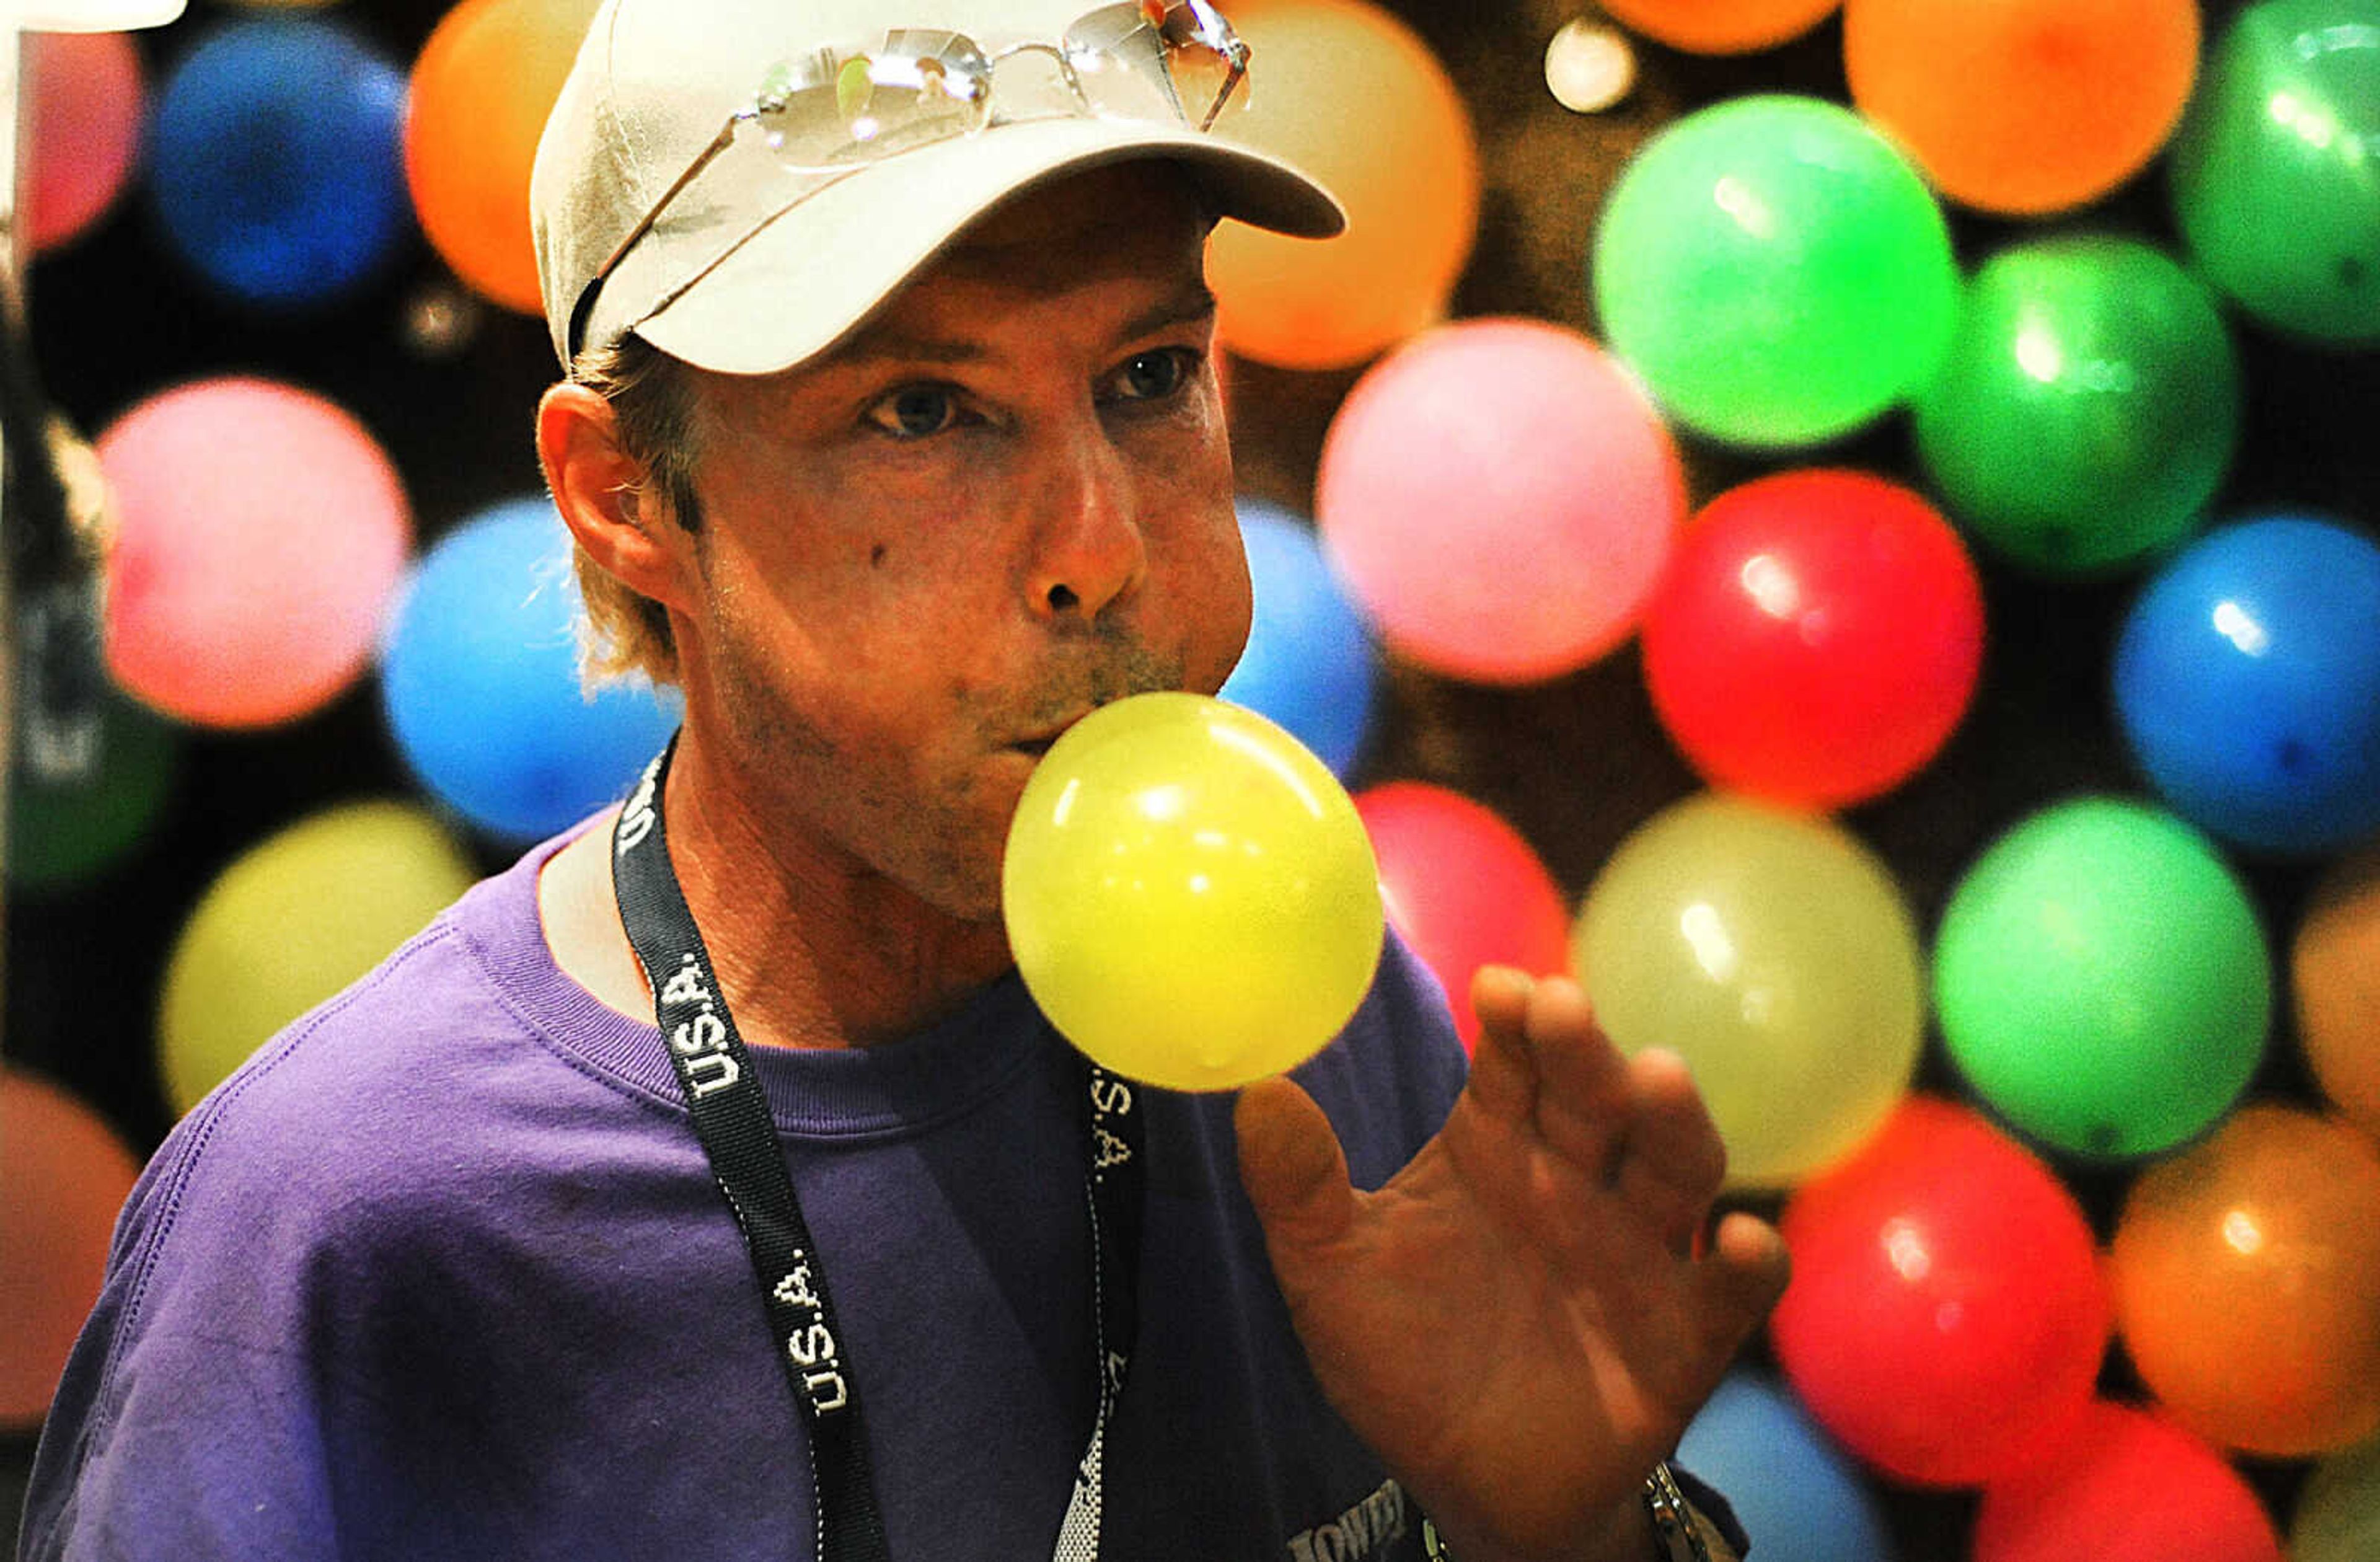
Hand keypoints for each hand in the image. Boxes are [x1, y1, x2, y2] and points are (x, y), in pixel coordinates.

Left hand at [1235, 967, 1789, 1561]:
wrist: (1469, 1484)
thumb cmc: (1403, 1359)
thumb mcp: (1330, 1275)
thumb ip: (1299, 1189)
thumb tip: (1253, 1091)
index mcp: (1494, 1145)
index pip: (1510, 1063)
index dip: (1511, 1021)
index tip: (1497, 988)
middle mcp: (1576, 1179)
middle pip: (1593, 1097)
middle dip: (1583, 1049)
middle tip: (1564, 1007)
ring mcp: (1638, 1249)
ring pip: (1673, 1166)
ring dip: (1673, 1121)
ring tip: (1657, 1079)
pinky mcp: (1686, 1333)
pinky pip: (1730, 1290)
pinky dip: (1748, 1262)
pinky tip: (1742, 1240)